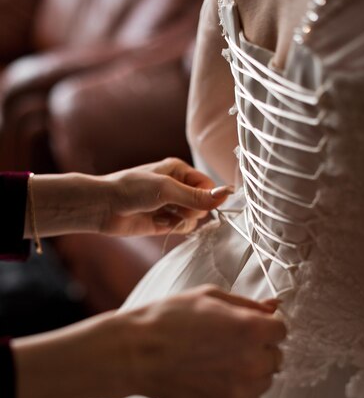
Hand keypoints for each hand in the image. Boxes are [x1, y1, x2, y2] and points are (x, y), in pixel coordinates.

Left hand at [28, 158, 231, 238]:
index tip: (204, 204)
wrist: (103, 207)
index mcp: (179, 170)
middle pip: (202, 203)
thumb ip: (197, 196)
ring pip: (193, 217)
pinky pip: (182, 227)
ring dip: (184, 220)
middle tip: (176, 207)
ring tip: (165, 215)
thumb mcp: (167, 189)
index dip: (209, 196)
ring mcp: (170, 205)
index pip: (208, 185)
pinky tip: (160, 223)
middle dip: (193, 209)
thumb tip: (226, 195)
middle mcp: (176, 186)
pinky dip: (175, 228)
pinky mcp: (163, 222)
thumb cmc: (131, 189)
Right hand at [117, 285, 285, 397]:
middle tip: (228, 344)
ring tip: (217, 361)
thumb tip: (274, 308)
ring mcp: (239, 390)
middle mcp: (251, 362)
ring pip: (264, 381)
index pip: (282, 331)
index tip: (249, 328)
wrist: (135, 353)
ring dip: (250, 371)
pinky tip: (213, 377)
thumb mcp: (209, 297)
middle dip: (259, 349)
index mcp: (251, 330)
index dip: (265, 327)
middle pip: (276, 357)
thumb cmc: (168, 320)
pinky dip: (238, 390)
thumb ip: (248, 304)